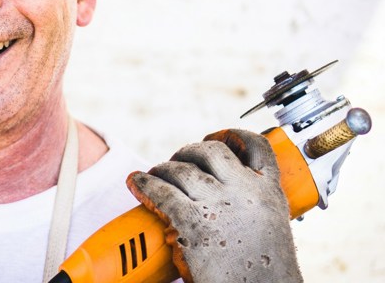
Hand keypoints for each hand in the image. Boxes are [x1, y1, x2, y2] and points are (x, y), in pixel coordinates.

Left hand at [127, 129, 302, 282]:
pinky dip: (144, 184)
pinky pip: (161, 192)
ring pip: (181, 169)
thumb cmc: (264, 273)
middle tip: (177, 164)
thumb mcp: (270, 228)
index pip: (255, 145)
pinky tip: (135, 183)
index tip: (214, 139)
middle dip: (189, 152)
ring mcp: (217, 205)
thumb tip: (220, 193)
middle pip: (210, 151)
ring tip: (154, 176)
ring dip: (162, 169)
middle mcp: (244, 192)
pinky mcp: (192, 224)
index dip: (232, 136)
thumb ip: (251, 205)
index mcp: (270, 192)